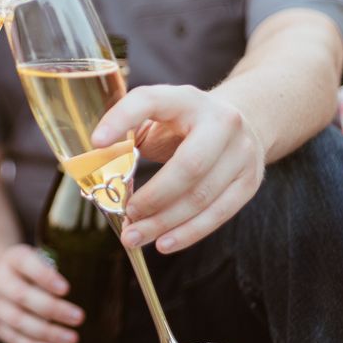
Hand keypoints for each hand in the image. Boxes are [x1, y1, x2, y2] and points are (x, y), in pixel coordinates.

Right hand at [0, 244, 84, 342]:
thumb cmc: (28, 270)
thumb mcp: (37, 260)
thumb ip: (50, 273)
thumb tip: (73, 294)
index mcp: (12, 258)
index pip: (26, 264)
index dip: (45, 277)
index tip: (66, 289)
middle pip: (23, 296)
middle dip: (53, 309)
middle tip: (79, 317)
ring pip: (18, 321)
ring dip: (47, 333)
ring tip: (72, 338)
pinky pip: (13, 339)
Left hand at [92, 84, 264, 253]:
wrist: (245, 119)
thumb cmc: (185, 124)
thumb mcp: (158, 117)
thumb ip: (130, 136)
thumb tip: (93, 168)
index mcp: (186, 98)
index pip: (150, 101)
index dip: (122, 118)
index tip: (96, 142)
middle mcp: (221, 122)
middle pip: (189, 166)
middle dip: (153, 197)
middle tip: (125, 214)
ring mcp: (241, 153)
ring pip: (202, 196)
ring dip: (164, 222)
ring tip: (134, 236)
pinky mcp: (250, 181)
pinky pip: (219, 214)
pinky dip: (189, 233)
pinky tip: (164, 243)